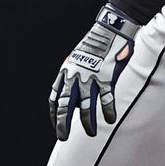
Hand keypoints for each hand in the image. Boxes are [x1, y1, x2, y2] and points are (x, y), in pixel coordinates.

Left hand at [50, 4, 136, 139]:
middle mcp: (75, 76)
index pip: (54, 97)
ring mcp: (91, 77)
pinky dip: (108, 110)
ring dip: (88, 122)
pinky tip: (111, 119)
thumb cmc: (96, 44)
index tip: (56, 125)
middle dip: (62, 123)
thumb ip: (75, 74)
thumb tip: (75, 90)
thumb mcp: (78, 57)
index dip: (54, 114)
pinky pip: (106, 98)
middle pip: (65, 105)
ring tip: (91, 134)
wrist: (110, 28)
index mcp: (66, 71)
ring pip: (86, 106)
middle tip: (63, 137)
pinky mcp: (107, 76)